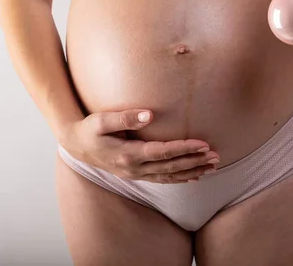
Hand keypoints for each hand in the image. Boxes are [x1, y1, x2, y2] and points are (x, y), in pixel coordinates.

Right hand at [60, 110, 219, 183]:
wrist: (76, 145)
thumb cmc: (89, 129)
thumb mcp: (101, 120)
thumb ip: (125, 117)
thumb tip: (149, 114)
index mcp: (128, 155)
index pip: (162, 153)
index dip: (184, 148)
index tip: (203, 143)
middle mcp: (134, 169)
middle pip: (171, 167)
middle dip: (195, 161)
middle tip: (216, 156)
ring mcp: (135, 175)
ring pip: (169, 176)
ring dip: (192, 172)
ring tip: (212, 166)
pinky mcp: (136, 175)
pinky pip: (162, 180)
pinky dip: (180, 179)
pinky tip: (194, 177)